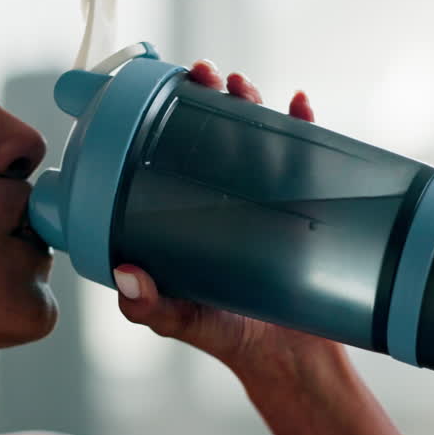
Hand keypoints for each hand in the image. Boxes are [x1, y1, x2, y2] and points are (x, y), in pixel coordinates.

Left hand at [112, 60, 336, 372]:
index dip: (160, 117)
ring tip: (242, 84)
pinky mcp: (303, 203)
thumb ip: (148, 305)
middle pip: (211, 131)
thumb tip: (127, 273)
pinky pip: (306, 155)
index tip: (155, 91)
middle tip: (204, 76)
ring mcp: (263, 197)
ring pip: (255, 133)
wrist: (290, 359)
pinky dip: (305, 124)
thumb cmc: (226, 334)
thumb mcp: (179, 320)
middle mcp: (220, 196)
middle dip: (208, 94)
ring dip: (250, 100)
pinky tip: (301, 105)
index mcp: (182, 213)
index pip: (166, 152)